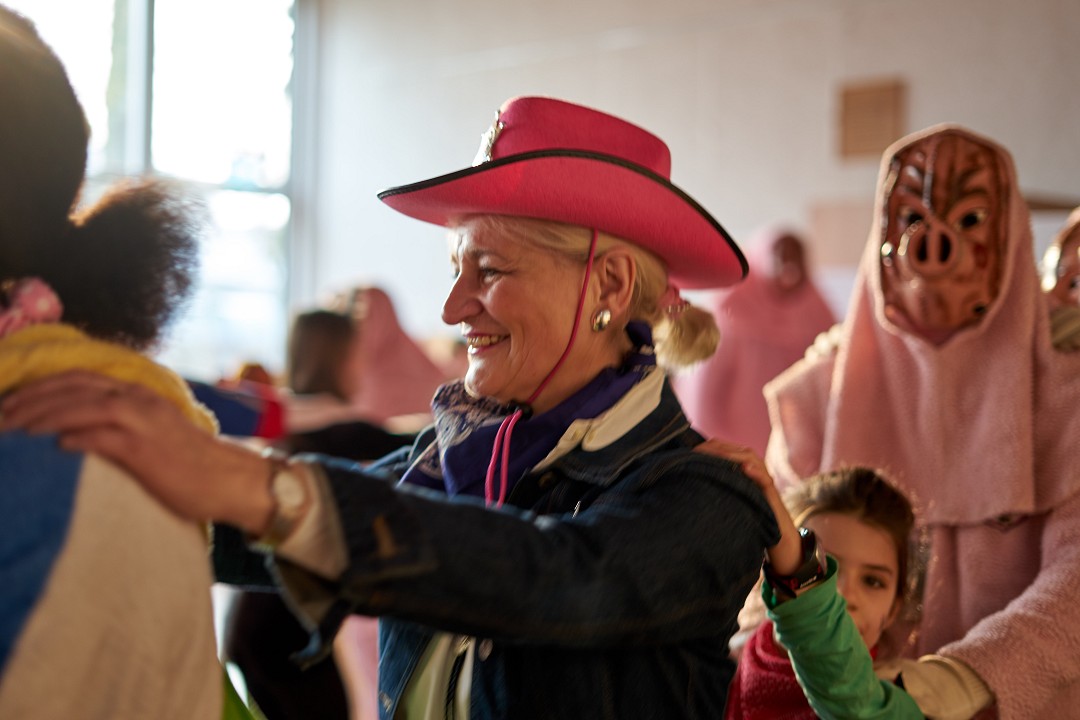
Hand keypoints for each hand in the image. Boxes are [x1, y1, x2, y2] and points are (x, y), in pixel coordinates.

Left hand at [0, 370, 274, 532]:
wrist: (229, 480)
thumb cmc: (189, 465)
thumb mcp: (151, 434)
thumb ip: (118, 427)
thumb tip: (73, 435)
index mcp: (137, 394)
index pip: (78, 379)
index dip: (39, 388)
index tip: (8, 404)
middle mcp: (138, 400)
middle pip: (74, 386)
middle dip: (31, 398)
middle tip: (0, 416)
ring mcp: (143, 422)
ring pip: (83, 405)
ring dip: (43, 416)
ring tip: (13, 430)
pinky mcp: (146, 448)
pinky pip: (103, 436)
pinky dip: (76, 437)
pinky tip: (55, 446)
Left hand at [695, 438, 801, 574]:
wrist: (775, 531)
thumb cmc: (748, 513)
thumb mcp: (729, 496)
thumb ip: (716, 486)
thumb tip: (688, 481)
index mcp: (743, 467)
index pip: (726, 449)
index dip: (709, 448)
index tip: (691, 452)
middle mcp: (754, 469)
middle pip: (737, 450)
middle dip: (717, 449)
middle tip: (698, 451)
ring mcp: (763, 478)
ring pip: (750, 458)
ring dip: (734, 455)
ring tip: (717, 454)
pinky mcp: (771, 491)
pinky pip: (765, 478)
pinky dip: (756, 472)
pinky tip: (746, 468)